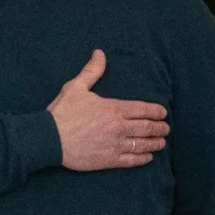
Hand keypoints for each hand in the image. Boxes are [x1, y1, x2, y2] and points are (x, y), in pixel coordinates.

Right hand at [47, 50, 168, 170]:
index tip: (163, 113)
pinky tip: (148, 157)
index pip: (143, 109)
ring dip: (155, 143)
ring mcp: (115, 144)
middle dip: (160, 128)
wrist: (48, 139)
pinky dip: (143, 158)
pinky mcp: (109, 159)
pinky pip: (132, 160)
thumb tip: (99, 53)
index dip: (156, 111)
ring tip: (161, 142)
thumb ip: (91, 72)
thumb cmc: (61, 112)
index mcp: (113, 108)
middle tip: (165, 128)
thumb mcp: (75, 87)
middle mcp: (119, 127)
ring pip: (143, 144)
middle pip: (147, 127)